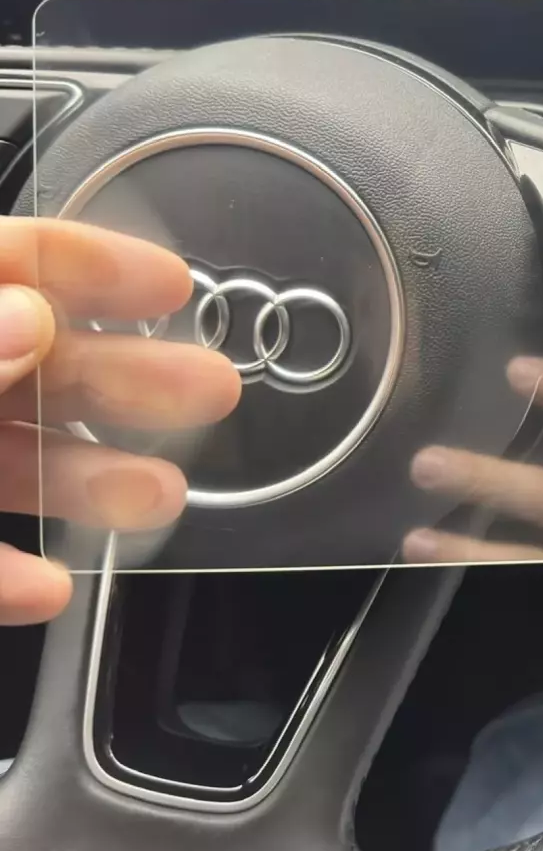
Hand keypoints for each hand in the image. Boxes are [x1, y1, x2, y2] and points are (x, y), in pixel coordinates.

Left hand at [0, 219, 240, 623]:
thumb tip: (33, 315)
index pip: (7, 263)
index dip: (88, 265)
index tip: (174, 286)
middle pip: (28, 361)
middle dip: (125, 378)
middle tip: (213, 391)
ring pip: (6, 462)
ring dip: (87, 481)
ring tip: (162, 498)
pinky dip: (6, 575)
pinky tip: (50, 587)